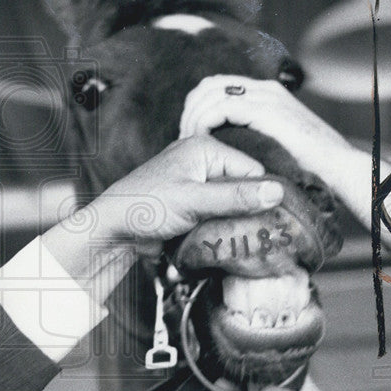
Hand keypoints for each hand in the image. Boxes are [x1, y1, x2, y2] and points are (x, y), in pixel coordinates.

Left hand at [88, 134, 284, 245]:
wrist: (113, 230)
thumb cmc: (146, 207)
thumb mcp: (194, 201)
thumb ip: (235, 197)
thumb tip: (277, 192)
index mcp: (205, 149)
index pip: (252, 170)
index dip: (261, 196)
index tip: (269, 221)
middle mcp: (202, 162)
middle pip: (243, 188)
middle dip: (248, 210)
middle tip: (256, 234)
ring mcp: (196, 184)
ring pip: (232, 204)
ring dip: (234, 222)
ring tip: (238, 239)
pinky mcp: (191, 205)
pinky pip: (217, 215)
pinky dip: (220, 227)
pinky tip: (222, 240)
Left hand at [178, 75, 355, 179]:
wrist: (341, 168)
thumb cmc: (313, 166)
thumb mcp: (278, 145)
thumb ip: (256, 138)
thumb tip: (231, 149)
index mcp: (266, 93)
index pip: (217, 86)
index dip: (197, 107)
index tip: (189, 134)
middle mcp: (264, 89)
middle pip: (208, 85)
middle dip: (190, 110)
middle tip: (182, 138)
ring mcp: (266, 97)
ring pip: (210, 93)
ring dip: (193, 117)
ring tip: (189, 143)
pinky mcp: (266, 111)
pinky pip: (221, 108)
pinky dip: (205, 124)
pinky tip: (202, 143)